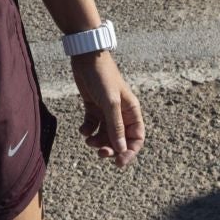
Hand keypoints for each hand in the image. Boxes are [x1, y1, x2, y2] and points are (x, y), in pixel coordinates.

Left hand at [72, 51, 143, 167]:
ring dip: (98, 141)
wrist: (86, 57)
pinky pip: (93, 126)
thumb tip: (121, 150)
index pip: (136, 137)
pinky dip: (88, 131)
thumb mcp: (110, 103)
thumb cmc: (102, 77)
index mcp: (131, 111)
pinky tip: (83, 129)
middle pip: (120, 139)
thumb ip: (116, 127)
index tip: (119, 162)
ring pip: (105, 135)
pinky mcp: (93, 107)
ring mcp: (106, 111)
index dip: (130, 152)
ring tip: (89, 140)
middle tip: (100, 153)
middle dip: (111, 148)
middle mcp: (121, 113)